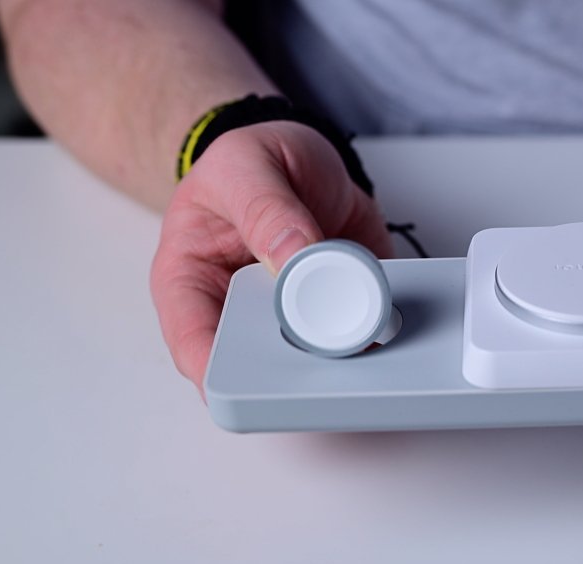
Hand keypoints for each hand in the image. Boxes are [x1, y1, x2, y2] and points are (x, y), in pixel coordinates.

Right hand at [149, 120, 392, 393]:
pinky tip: (390, 317)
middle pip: (256, 361)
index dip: (213, 371)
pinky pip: (359, 331)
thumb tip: (292, 254)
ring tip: (367, 331)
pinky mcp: (338, 312)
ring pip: (313, 357)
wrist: (303, 161)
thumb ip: (265, 208)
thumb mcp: (245, 166)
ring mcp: (291, 317)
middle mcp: (239, 309)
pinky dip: (378, 328)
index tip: (247, 383)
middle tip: (324, 350)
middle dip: (291, 367)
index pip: (192, 339)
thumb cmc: (249, 165)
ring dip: (343, 351)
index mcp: (192, 280)